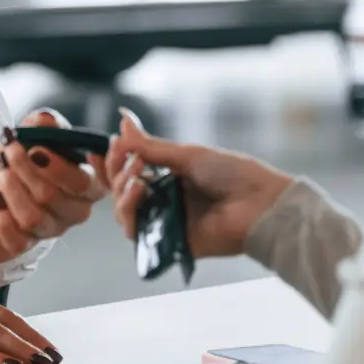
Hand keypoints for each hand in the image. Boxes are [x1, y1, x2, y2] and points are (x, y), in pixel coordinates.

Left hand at [0, 108, 108, 260]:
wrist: (2, 179)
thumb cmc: (28, 154)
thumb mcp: (36, 132)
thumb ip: (45, 124)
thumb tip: (45, 120)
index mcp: (89, 184)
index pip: (85, 183)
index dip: (60, 168)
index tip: (38, 150)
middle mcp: (75, 210)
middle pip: (52, 197)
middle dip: (26, 171)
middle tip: (10, 150)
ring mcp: (52, 229)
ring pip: (32, 218)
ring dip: (11, 190)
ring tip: (0, 169)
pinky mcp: (27, 243)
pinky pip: (15, 240)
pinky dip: (2, 219)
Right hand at [104, 110, 293, 258]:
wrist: (259, 203)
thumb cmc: (232, 174)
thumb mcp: (187, 154)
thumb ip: (150, 145)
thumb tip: (123, 121)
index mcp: (168, 177)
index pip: (128, 170)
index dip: (111, 161)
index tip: (103, 146)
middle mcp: (163, 200)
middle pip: (120, 190)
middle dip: (116, 171)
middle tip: (129, 159)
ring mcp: (164, 222)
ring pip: (122, 210)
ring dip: (120, 189)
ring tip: (136, 175)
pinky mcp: (166, 242)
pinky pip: (135, 231)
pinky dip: (128, 210)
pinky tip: (138, 192)